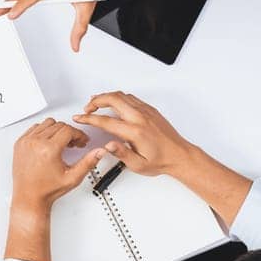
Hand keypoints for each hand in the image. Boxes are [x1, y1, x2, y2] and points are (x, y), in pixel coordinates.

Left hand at [11, 118, 103, 209]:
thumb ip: (88, 162)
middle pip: (58, 125)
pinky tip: (48, 141)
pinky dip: (43, 131)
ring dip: (56, 130)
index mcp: (48, 149)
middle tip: (74, 144)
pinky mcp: (19, 143)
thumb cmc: (47, 190)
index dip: (79, 135)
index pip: (68, 130)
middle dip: (70, 133)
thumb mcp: (73, 177)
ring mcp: (26, 142)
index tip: (82, 140)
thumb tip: (99, 152)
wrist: (29, 197)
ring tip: (61, 143)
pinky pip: (34, 128)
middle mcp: (35, 143)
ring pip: (46, 123)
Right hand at [73, 91, 198, 175]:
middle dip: (95, 101)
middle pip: (112, 99)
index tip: (80, 118)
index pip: (106, 121)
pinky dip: (118, 97)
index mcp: (135, 132)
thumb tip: (107, 145)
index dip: (89, 118)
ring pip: (121, 95)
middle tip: (87, 108)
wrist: (180, 155)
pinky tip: (113, 102)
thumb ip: (121, 153)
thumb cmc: (161, 160)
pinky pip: (131, 97)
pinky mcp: (150, 110)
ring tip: (96, 103)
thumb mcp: (138, 165)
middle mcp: (141, 118)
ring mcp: (146, 112)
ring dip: (106, 96)